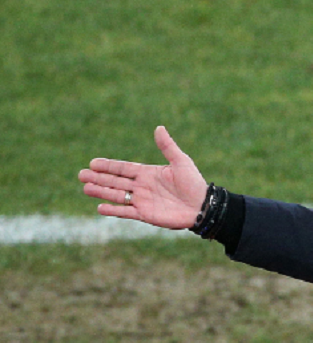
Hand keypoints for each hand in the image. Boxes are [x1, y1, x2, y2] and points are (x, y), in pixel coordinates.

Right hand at [78, 126, 207, 228]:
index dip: (108, 166)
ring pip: (117, 195)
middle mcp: (142, 186)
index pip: (123, 168)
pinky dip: (113, 210)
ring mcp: (142, 200)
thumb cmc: (194, 183)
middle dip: (98, 178)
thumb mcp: (181, 162)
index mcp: (148, 173)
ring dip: (101, 192)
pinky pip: (126, 212)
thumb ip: (167, 147)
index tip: (92, 163)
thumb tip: (159, 128)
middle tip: (80, 175)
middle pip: (115, 181)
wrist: (203, 206)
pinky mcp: (145, 214)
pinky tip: (99, 207)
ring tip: (85, 188)